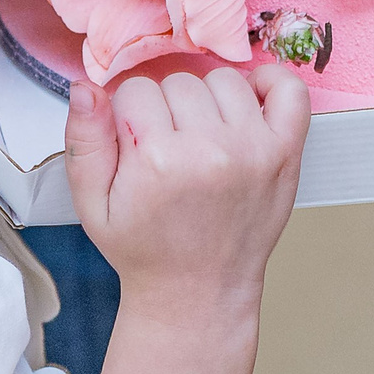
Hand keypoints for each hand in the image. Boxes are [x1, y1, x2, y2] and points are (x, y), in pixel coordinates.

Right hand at [66, 66, 309, 311]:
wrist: (197, 292)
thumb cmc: (145, 249)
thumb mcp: (93, 205)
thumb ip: (84, 141)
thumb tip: (85, 87)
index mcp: (157, 160)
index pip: (136, 90)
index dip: (130, 115)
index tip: (136, 144)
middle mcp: (208, 150)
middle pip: (179, 82)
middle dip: (166, 109)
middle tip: (168, 149)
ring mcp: (252, 150)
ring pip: (224, 80)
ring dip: (209, 101)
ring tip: (201, 137)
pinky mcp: (284, 154)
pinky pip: (289, 91)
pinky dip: (271, 84)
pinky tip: (248, 104)